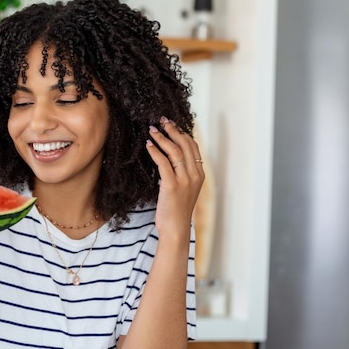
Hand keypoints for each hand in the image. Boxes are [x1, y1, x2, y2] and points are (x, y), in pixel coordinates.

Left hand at [145, 116, 204, 237]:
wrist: (175, 228)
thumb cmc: (176, 210)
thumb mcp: (184, 189)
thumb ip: (181, 174)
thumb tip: (170, 159)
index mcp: (199, 174)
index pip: (194, 147)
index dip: (183, 133)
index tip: (172, 124)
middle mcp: (195, 175)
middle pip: (185, 144)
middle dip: (173, 130)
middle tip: (162, 119)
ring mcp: (184, 180)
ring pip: (175, 151)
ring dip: (162, 137)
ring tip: (152, 129)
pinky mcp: (171, 185)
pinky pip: (163, 163)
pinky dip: (155, 151)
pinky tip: (148, 145)